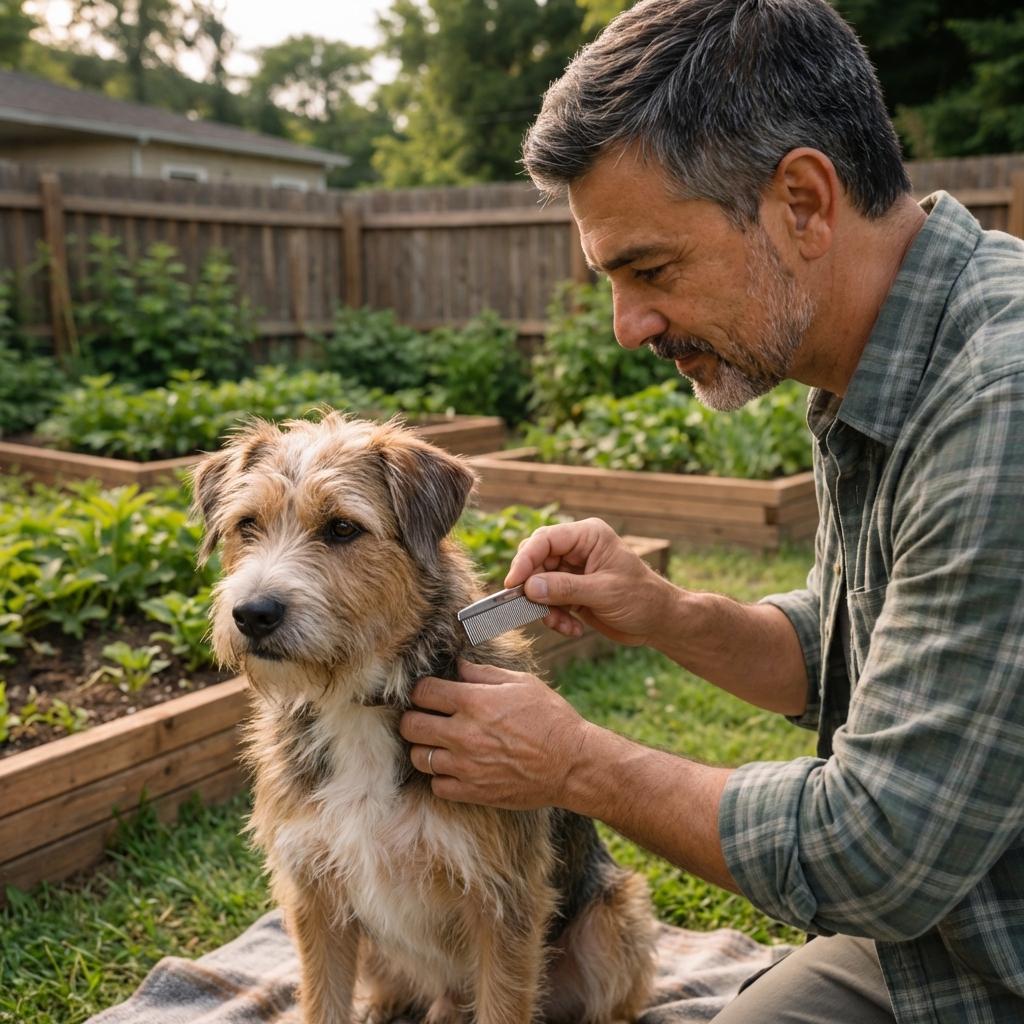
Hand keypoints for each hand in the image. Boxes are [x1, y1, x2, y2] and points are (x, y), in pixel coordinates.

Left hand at [401, 661, 738, 890]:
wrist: (572, 764)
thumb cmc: (551, 719)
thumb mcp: (522, 683)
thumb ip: (484, 674)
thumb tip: (457, 666)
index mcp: (474, 702)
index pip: (422, 692)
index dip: (422, 690)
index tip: (430, 694)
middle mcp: (463, 734)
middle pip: (410, 725)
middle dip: (415, 718)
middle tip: (428, 717)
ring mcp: (465, 766)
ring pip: (417, 757)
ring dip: (425, 748)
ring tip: (440, 743)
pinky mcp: (472, 792)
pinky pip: (436, 785)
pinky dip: (440, 776)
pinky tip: (455, 767)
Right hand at [504, 518, 673, 645]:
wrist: (660, 622)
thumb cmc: (642, 599)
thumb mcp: (604, 592)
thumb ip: (565, 588)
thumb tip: (529, 587)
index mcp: (587, 536)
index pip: (545, 540)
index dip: (525, 560)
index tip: (513, 583)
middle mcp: (577, 549)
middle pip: (536, 561)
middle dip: (534, 588)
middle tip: (535, 609)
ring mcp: (572, 571)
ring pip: (538, 585)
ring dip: (546, 608)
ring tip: (563, 625)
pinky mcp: (571, 591)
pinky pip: (548, 601)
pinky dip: (555, 618)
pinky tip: (573, 629)